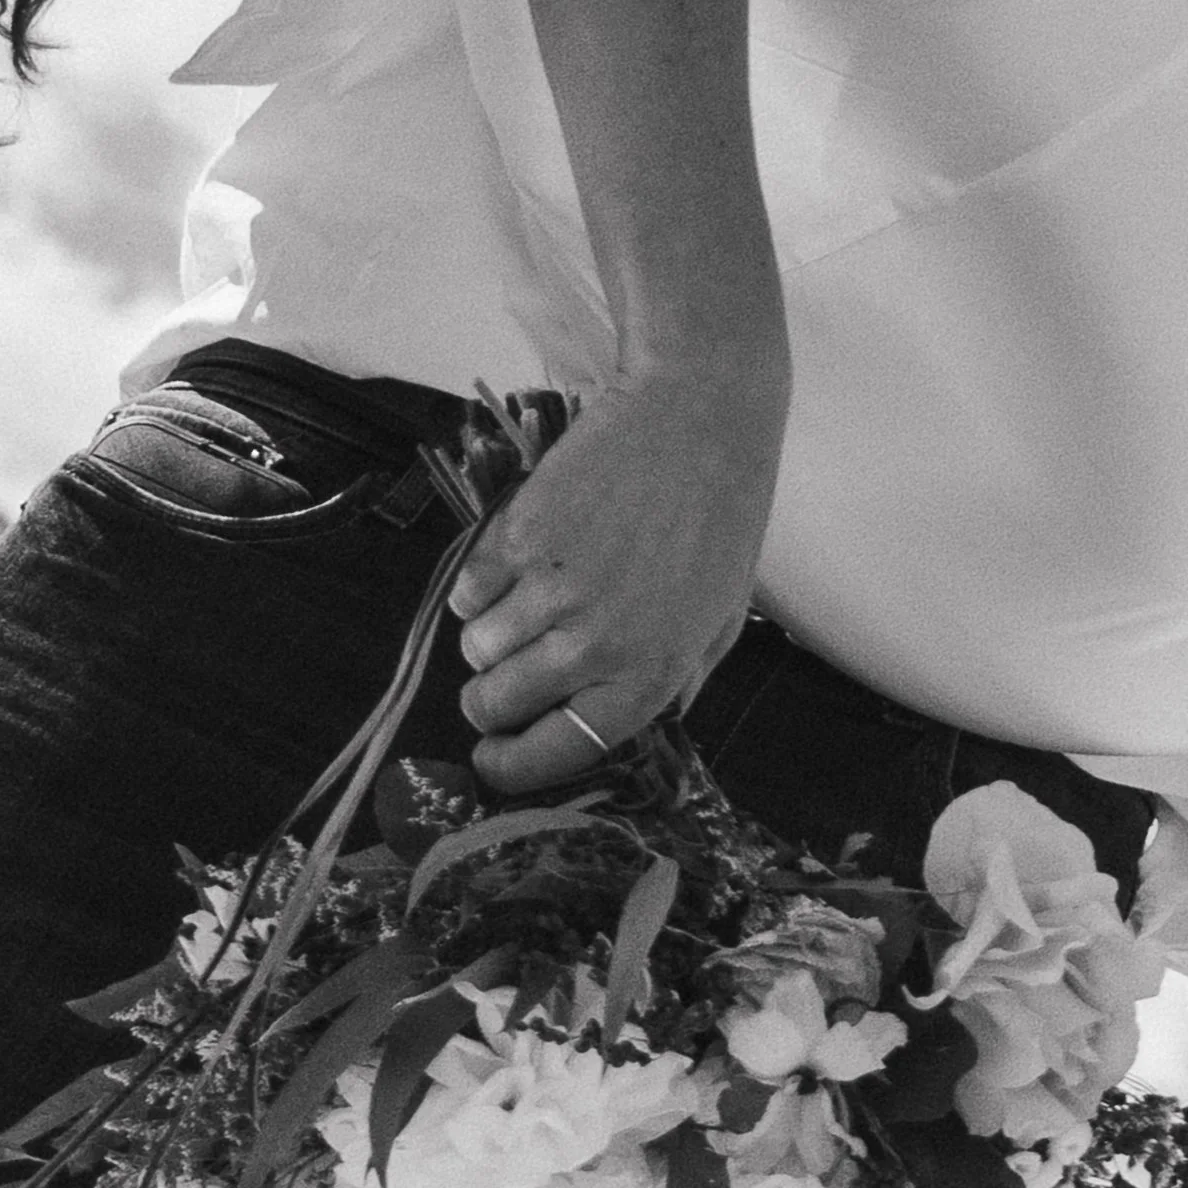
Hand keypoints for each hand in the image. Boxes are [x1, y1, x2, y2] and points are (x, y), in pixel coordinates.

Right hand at [448, 370, 785, 792]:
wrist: (696, 420)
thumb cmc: (721, 520)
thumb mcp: (719, 620)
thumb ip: (675, 681)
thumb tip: (631, 729)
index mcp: (651, 673)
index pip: (562, 750)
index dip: (516, 767)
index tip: (494, 764)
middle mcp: (595, 643)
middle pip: (499, 705)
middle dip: (490, 704)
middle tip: (500, 684)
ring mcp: (550, 590)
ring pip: (475, 651)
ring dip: (487, 644)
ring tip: (524, 612)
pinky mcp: (516, 537)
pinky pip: (465, 595)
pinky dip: (477, 593)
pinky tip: (515, 570)